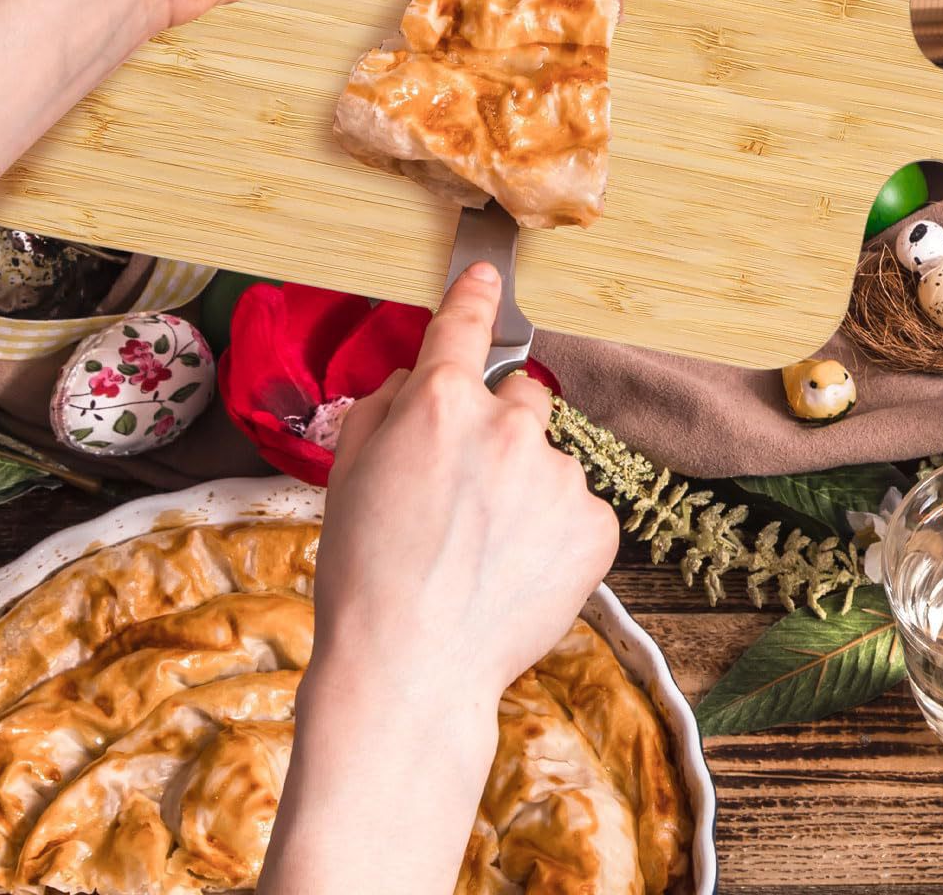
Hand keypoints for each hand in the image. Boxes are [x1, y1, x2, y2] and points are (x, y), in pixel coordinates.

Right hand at [311, 264, 619, 708]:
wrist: (411, 669)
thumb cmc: (365, 575)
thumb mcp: (345, 472)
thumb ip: (384, 406)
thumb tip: (416, 381)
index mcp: (442, 403)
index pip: (465, 323)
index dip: (475, 295)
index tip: (488, 272)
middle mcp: (509, 425)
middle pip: (521, 394)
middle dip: (500, 426)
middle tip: (466, 489)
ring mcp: (560, 475)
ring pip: (549, 459)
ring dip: (527, 485)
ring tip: (486, 550)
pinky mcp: (597, 525)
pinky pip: (578, 507)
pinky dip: (555, 531)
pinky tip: (517, 570)